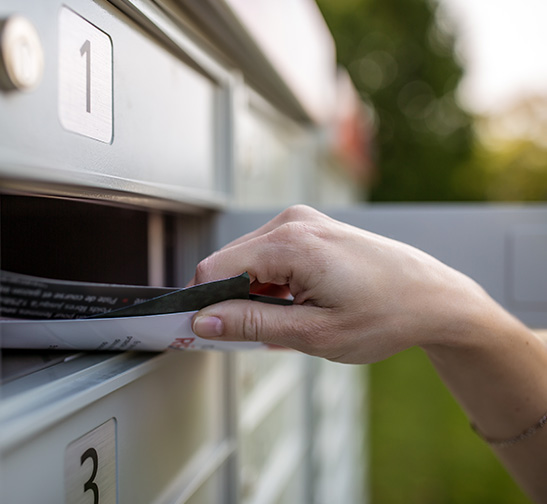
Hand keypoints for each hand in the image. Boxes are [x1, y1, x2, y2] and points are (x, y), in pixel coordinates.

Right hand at [190, 205, 495, 362]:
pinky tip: (294, 304)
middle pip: (229, 262)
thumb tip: (203, 320)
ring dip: (252, 293)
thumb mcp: (315, 333)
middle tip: (254, 336)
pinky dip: (270, 282)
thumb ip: (253, 325)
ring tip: (286, 321)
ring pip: (248, 260)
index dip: (203, 304)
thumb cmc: (386, 315)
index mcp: (290, 244)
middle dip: (230, 301)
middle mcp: (292, 222)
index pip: (215, 270)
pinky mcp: (311, 228)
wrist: (432, 296)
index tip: (202, 332)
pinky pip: (270, 255)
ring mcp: (303, 221)